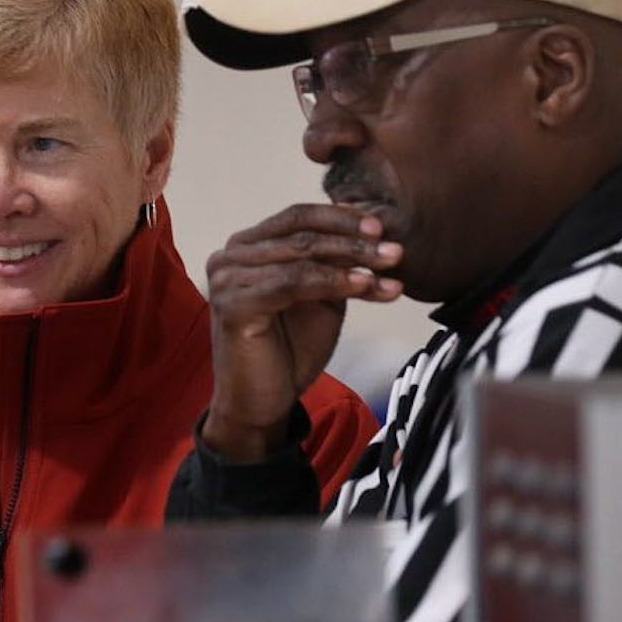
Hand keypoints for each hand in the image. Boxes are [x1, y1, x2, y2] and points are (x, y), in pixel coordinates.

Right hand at [202, 203, 401, 460]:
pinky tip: (364, 284)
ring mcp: (227, 279)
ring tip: (389, 269)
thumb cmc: (287, 351)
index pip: (297, 217)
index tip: (381, 227)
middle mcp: (230, 256)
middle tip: (394, 250)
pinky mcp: (233, 304)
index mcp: (247, 247)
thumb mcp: (320, 298)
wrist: (260, 404)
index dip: (341, 218)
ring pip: (301, 256)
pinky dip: (333, 281)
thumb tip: (375, 234)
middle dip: (354, 241)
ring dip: (352, 260)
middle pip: (301, 234)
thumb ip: (335, 265)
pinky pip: (292, 283)